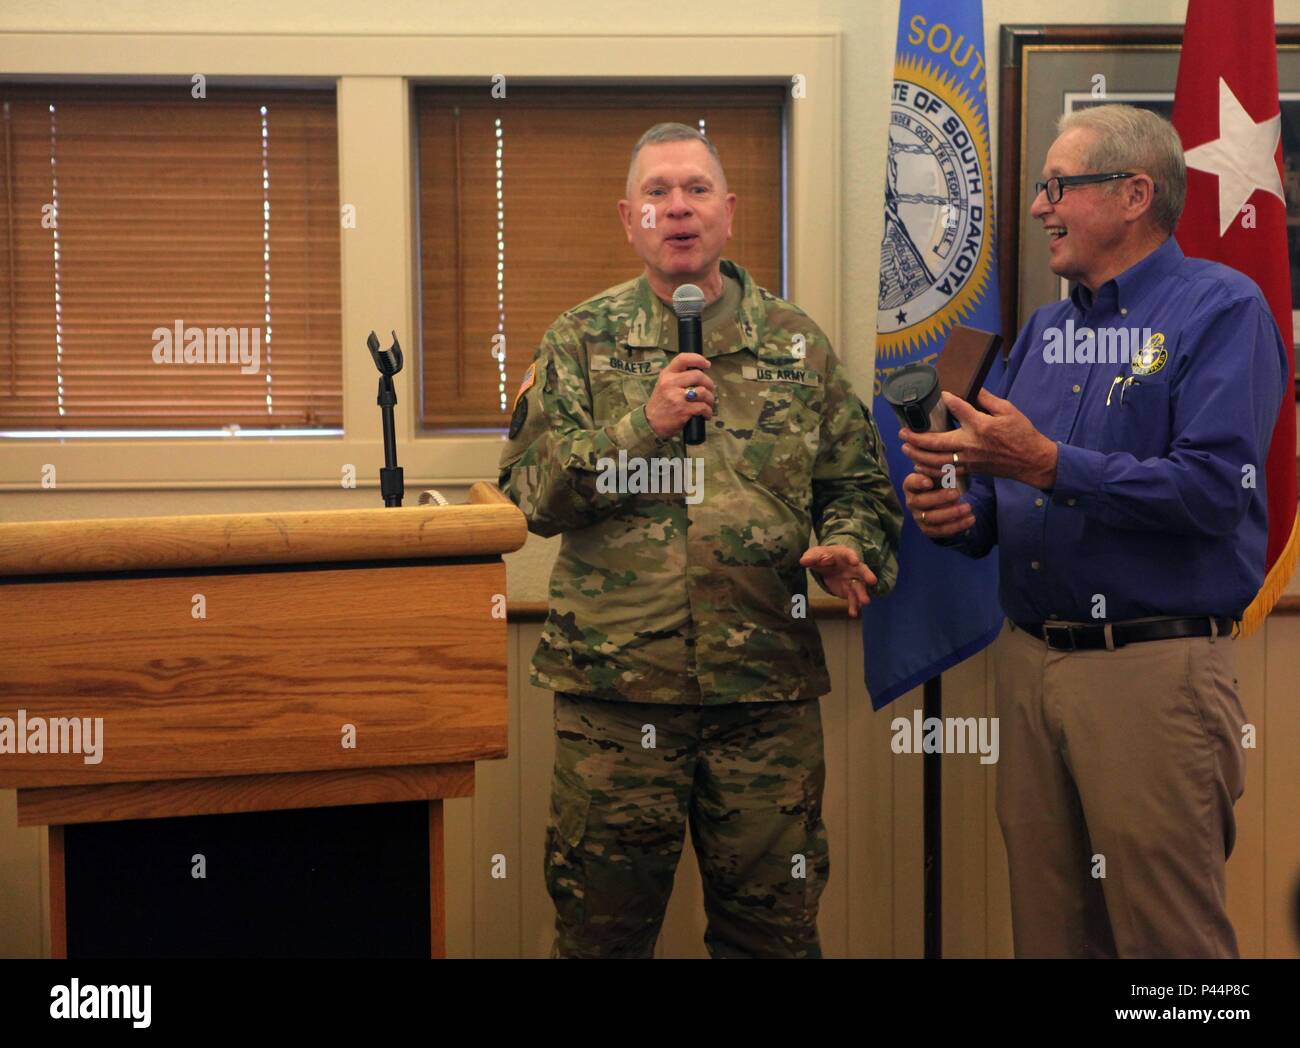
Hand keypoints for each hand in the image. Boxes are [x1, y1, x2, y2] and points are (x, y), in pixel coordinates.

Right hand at [645, 352, 714, 437]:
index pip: (683, 359)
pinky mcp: (682, 410)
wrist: (651, 423)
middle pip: (698, 375)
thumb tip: (701, 372)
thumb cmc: (662, 403)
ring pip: (703, 391)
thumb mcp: (664, 384)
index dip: (698, 359)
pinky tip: (706, 414)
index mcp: (666, 374)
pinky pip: (703, 407)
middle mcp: (670, 383)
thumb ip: (678, 376)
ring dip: (710, 398)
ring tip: (708, 403)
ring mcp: (676, 397)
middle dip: (709, 383)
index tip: (707, 364)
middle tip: (710, 390)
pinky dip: (708, 411)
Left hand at [799, 545, 876, 617]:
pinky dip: (853, 606)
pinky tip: (853, 613)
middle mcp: (853, 567)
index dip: (852, 557)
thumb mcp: (814, 554)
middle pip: (862, 570)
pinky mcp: (849, 590)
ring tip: (865, 602)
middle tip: (872, 580)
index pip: (850, 554)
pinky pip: (852, 599)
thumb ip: (811, 558)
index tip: (855, 561)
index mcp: (844, 554)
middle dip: (867, 575)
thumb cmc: (821, 556)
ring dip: (862, 594)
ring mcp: (853, 579)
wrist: (825, 563)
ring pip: (859, 587)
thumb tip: (804, 561)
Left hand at [899, 389, 1057, 488]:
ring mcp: (969, 460)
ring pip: (937, 461)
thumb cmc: (1022, 434)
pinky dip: (930, 470)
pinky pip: (946, 472)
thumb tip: (972, 387)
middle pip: (936, 443)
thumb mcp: (1008, 410)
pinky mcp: (971, 470)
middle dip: (916, 438)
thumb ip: (987, 399)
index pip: (958, 409)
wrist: (1032, 461)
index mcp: (981, 426)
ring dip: (918, 455)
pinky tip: (920, 465)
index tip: (941, 393)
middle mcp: (971, 444)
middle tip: (902, 432)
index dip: (947, 400)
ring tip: (905, 447)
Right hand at [902, 470, 973, 539]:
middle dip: (939, 498)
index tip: (930, 482)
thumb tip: (950, 467)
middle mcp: (912, 502)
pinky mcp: (928, 529)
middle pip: (920, 502)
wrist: (942, 500)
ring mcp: (919, 517)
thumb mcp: (940, 473)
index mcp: (912, 486)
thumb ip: (942, 470)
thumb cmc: (940, 482)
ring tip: (968, 507)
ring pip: (931, 518)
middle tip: (957, 493)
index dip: (918, 483)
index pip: (910, 483)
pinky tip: (970, 519)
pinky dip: (957, 526)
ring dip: (951, 513)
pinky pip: (941, 530)